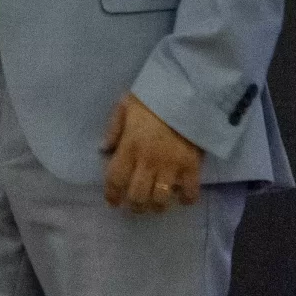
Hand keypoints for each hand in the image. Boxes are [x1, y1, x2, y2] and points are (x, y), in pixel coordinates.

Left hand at [101, 94, 201, 213]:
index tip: (113, 201)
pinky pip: (189, 191)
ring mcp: (171, 165)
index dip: (112, 195)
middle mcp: (148, 161)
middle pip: (138, 196)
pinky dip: (186, 199)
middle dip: (134, 205)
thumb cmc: (154, 96)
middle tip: (135, 203)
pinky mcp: (192, 165)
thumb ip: (113, 129)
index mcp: (130, 146)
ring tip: (156, 202)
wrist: (187, 90)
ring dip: (157, 205)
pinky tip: (182, 196)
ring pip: (161, 199)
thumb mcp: (125, 106)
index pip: (116, 179)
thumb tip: (104, 150)